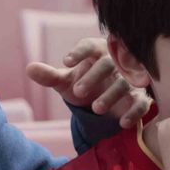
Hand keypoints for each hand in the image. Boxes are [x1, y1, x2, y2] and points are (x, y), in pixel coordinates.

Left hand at [25, 36, 151, 127]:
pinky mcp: (138, 98)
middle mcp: (114, 64)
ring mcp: (128, 81)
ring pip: (123, 83)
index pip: (89, 45)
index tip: (66, 62)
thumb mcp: (65, 82)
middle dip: (93, 77)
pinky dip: (134, 112)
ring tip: (95, 109)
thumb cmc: (84, 84)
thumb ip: (49, 76)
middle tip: (78, 92)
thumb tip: (29, 69)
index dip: (79, 52)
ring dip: (110, 95)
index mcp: (95, 53)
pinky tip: (122, 123)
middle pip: (107, 64)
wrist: (103, 101)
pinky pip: (140, 102)